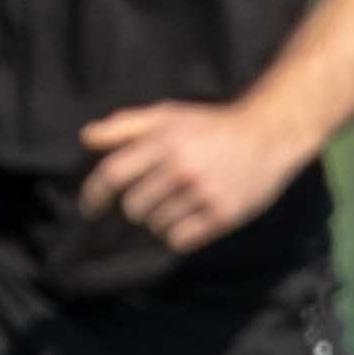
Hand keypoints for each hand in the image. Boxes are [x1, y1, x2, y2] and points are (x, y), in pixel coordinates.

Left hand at [79, 97, 286, 257]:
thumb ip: (126, 125)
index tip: (89, 209)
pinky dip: (179, 234)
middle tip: (154, 198)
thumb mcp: (168, 114)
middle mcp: (182, 166)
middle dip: (137, 207)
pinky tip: (193, 218)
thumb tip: (86, 138)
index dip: (94, 194)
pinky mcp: (224, 214)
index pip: (113, 174)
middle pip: (133, 207)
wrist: (267, 135)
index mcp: (165, 139)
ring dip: (160, 220)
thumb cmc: (211, 126)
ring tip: (181, 203)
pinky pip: (180, 239)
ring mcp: (204, 192)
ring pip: (156, 226)